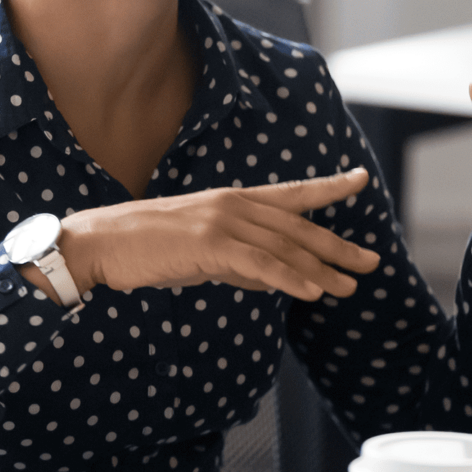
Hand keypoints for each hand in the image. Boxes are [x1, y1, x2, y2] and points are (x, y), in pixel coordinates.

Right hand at [49, 168, 379, 301]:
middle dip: (338, 247)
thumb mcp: (203, 252)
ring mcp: (222, 221)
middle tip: (371, 262)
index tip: (360, 180)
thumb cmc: (148, 249)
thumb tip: (272, 277)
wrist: (100, 244)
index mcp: (233, 200)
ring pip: (285, 247)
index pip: (291, 193)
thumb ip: (239, 260)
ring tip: (349, 287)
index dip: (328, 188)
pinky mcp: (209, 244)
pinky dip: (289, 278)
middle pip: (298, 227)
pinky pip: (259, 264)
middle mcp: (234, 204)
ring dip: (321, 270)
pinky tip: (311, 291)